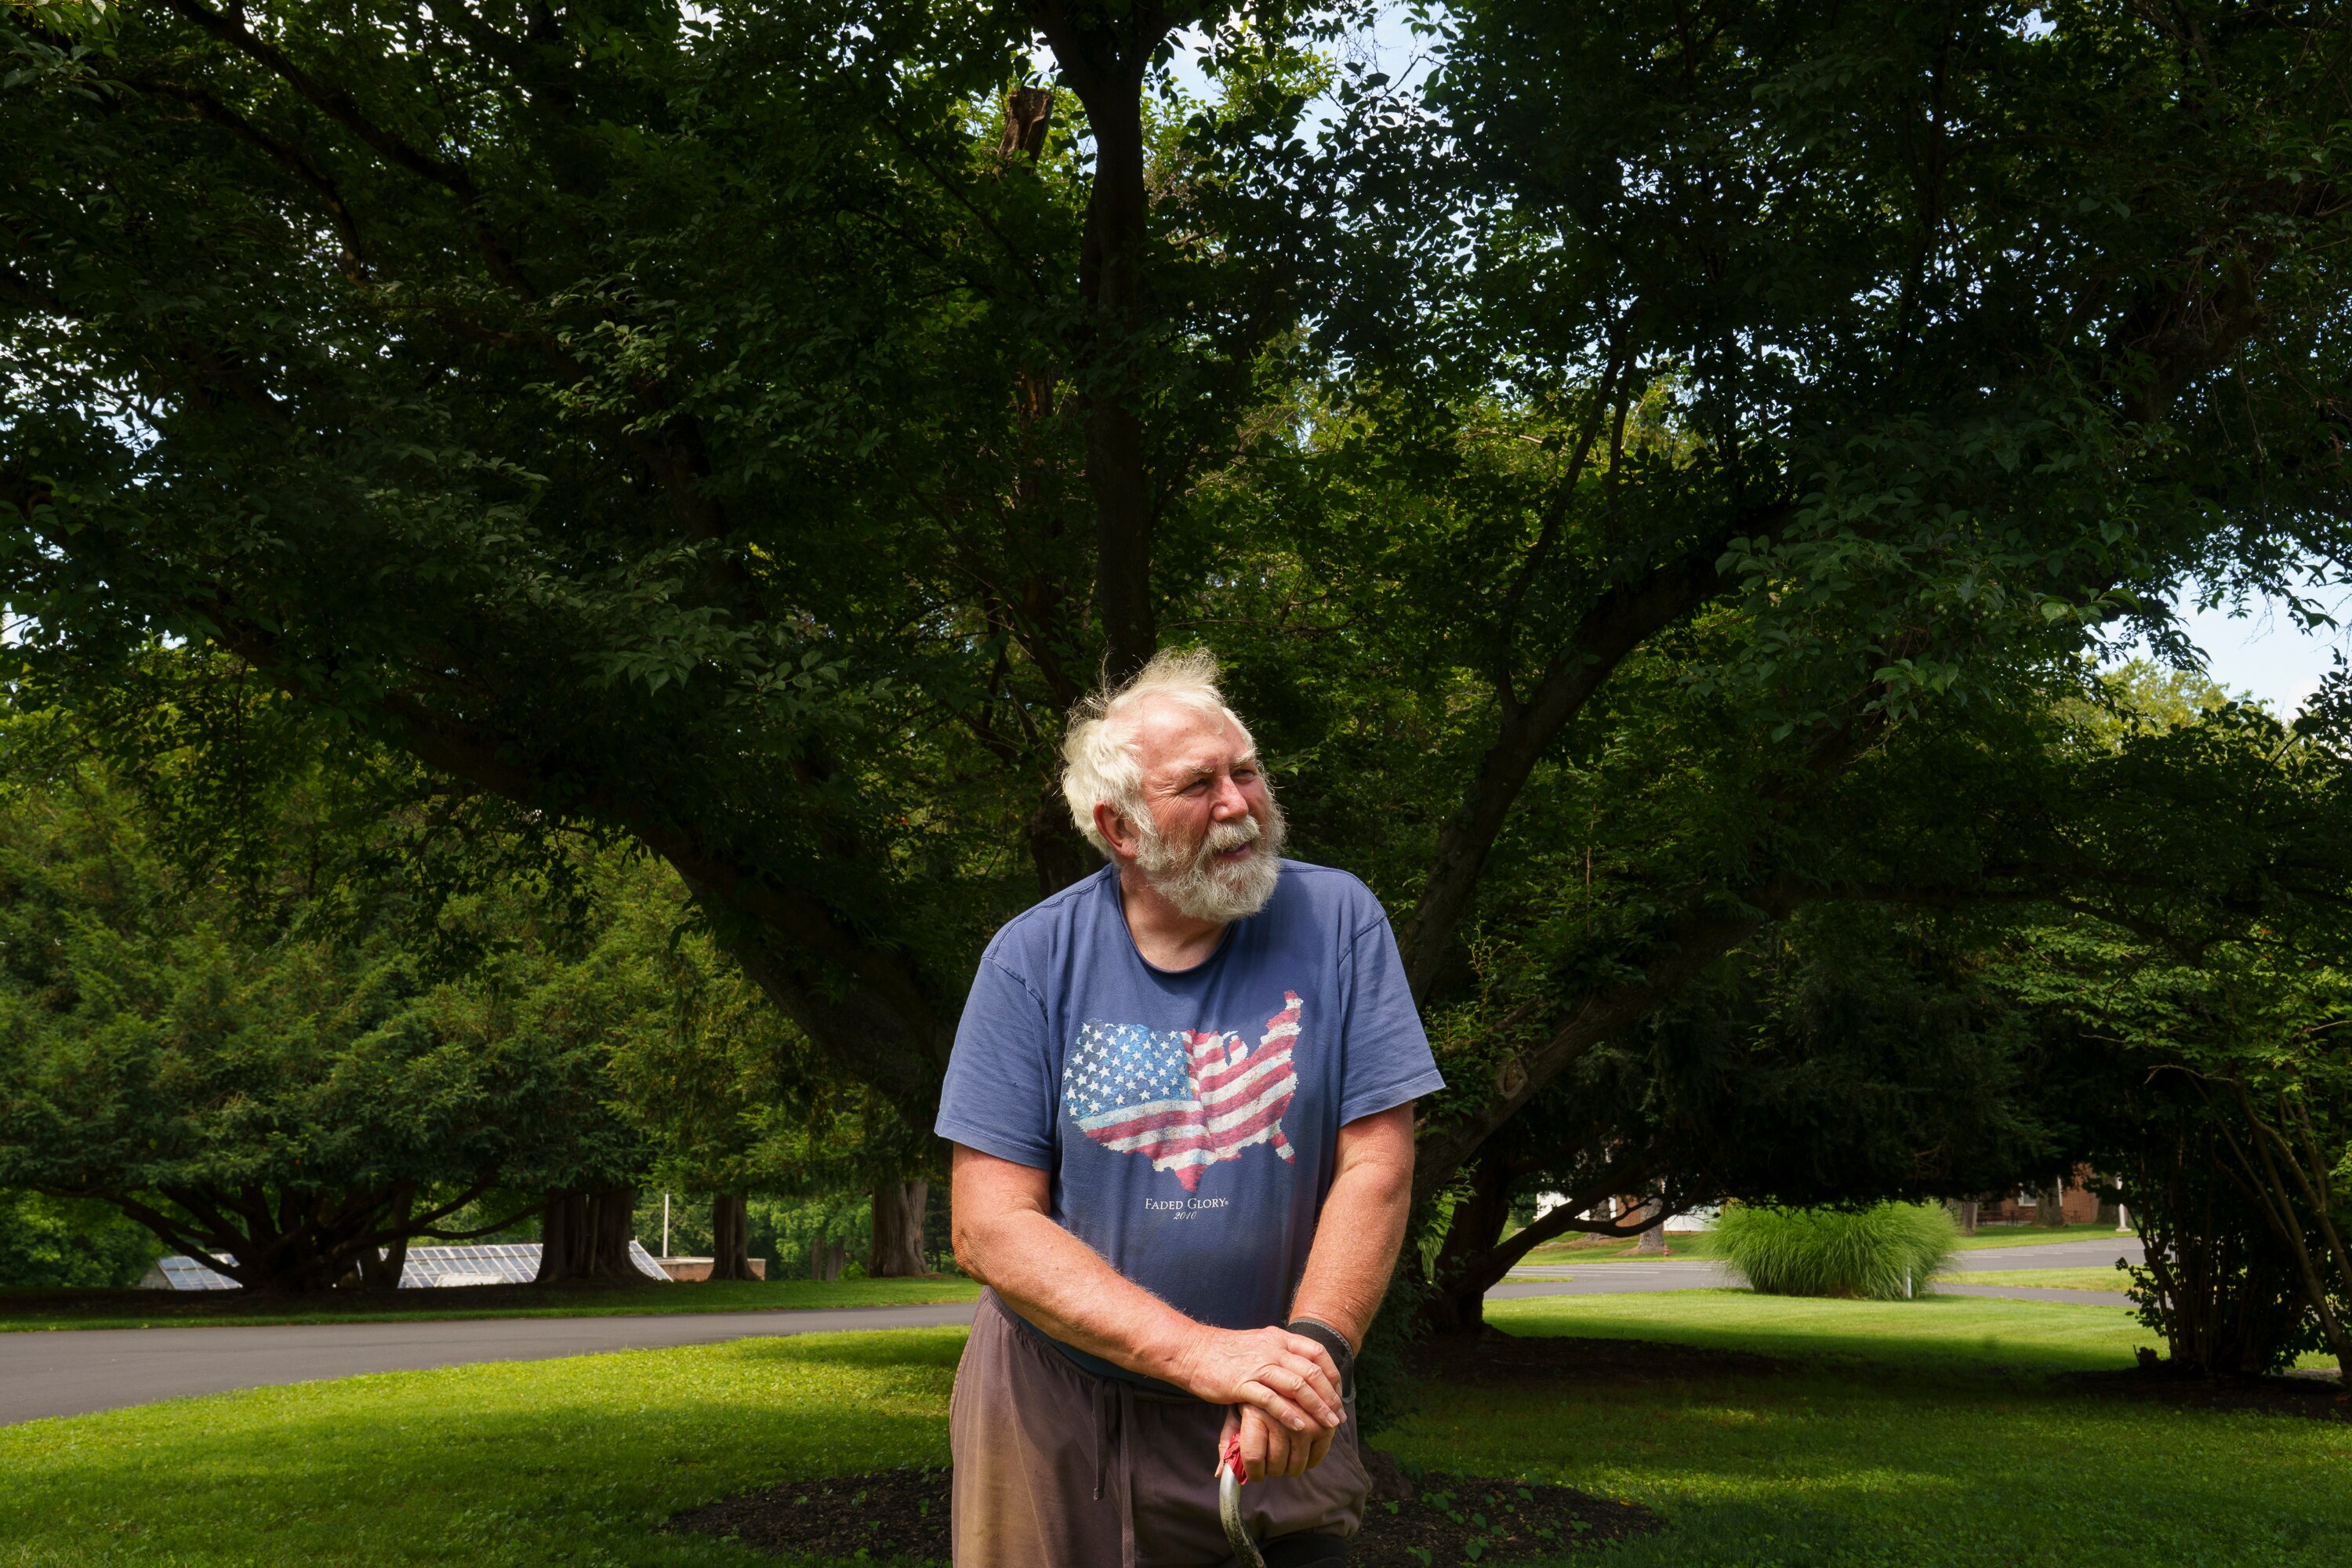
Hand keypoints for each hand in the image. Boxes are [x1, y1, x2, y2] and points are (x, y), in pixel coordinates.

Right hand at [1176, 1324, 1345, 1439]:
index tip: (1338, 1393)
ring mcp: (1257, 1365)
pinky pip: (1271, 1400)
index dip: (1332, 1374)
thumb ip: (1278, 1352)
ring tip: (1328, 1425)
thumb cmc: (1223, 1352)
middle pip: (1311, 1372)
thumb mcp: (1257, 1344)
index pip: (1316, 1352)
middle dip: (1329, 1396)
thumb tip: (1299, 1369)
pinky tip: (1300, 1427)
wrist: (1191, 1350)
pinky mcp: (1242, 1383)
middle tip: (1338, 1416)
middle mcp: (1272, 1349)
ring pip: (1297, 1386)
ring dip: (1316, 1407)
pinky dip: (1289, 1414)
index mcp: (1277, 1338)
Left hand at [1218, 1402, 1335, 1482]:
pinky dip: (1309, 1460)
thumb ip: (1228, 1444)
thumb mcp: (1236, 1416)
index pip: (1253, 1458)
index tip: (1255, 1473)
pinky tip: (1302, 1451)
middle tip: (1271, 1461)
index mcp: (1256, 1413)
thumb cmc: (1254, 1397)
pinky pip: (1317, 1457)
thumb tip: (1220, 1473)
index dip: (1253, 1472)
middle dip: (1272, 1470)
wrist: (1283, 1371)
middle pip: (1276, 1465)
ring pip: (1296, 1464)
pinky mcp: (1324, 1423)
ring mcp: (1305, 1420)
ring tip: (1286, 1455)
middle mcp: (1281, 1416)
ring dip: (1290, 1467)